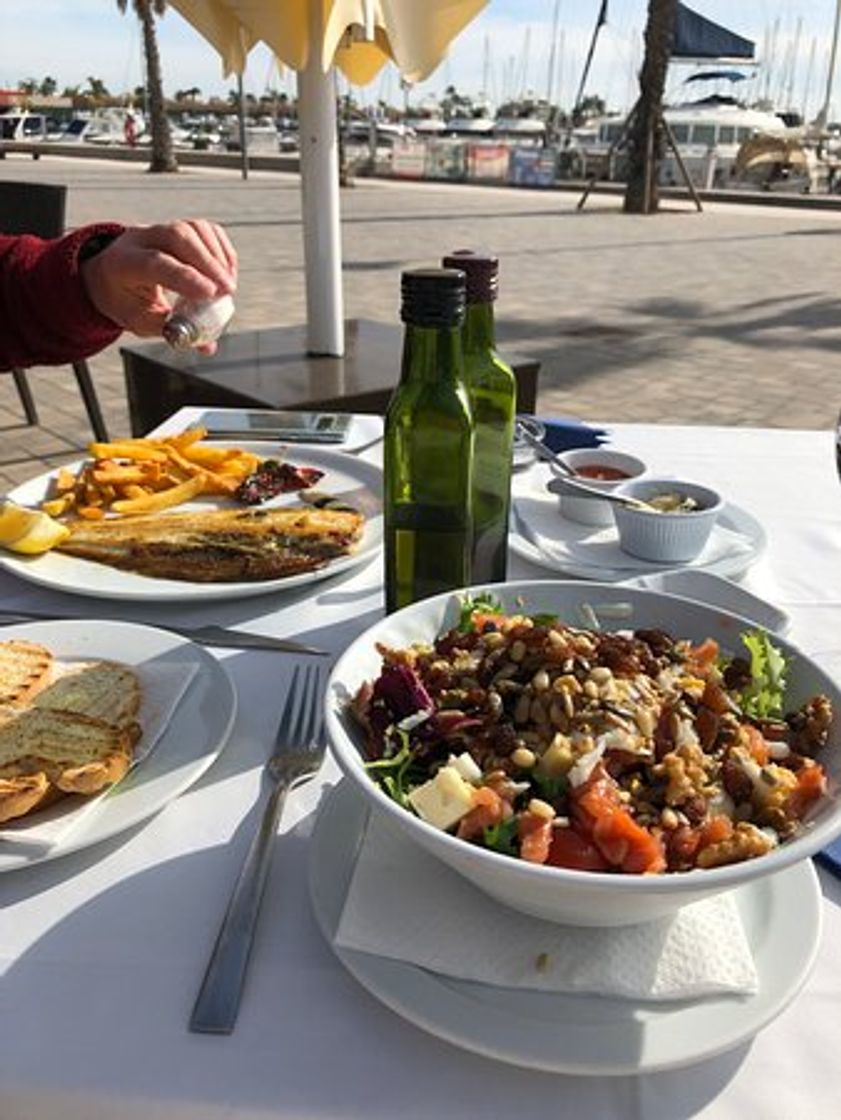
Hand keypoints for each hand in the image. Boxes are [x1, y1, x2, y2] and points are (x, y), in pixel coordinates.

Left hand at [81, 220, 237, 351]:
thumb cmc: (126, 301)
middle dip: (208, 263)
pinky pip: (206, 229)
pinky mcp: (179, 227)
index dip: (186, 277)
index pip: (156, 263)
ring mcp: (160, 228)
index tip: (211, 294)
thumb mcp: (141, 321)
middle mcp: (140, 239)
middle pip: (178, 236)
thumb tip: (208, 346)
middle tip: (227, 291)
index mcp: (124, 263)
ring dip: (218, 256)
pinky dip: (222, 250)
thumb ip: (174, 331)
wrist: (111, 277)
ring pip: (194, 229)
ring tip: (228, 285)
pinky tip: (228, 272)